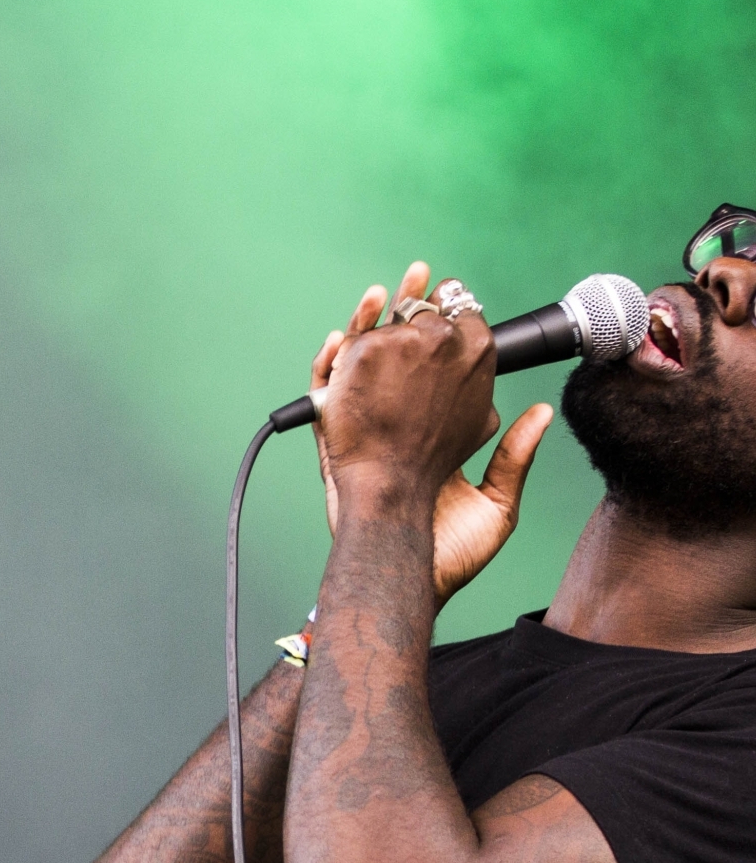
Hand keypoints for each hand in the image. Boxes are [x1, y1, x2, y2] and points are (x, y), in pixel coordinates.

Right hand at [311, 266, 552, 604]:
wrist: (409, 583)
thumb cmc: (450, 556)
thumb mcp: (497, 505)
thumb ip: (513, 459)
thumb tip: (540, 414)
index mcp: (434, 443)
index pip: (435, 379)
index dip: (443, 338)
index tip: (458, 304)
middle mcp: (398, 435)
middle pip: (395, 364)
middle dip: (403, 317)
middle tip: (418, 279)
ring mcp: (365, 440)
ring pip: (357, 374)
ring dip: (362, 330)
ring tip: (377, 294)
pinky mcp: (337, 451)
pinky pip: (323, 400)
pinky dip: (324, 367)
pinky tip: (337, 340)